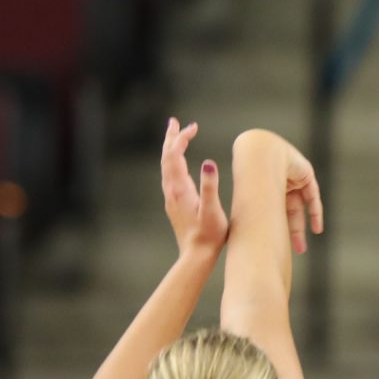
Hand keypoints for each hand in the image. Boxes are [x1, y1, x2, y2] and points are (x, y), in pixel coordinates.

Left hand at [159, 119, 226, 259]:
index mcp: (180, 189)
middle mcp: (171, 191)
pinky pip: (170, 176)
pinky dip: (174, 162)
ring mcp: (171, 197)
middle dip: (171, 138)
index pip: (175, 155)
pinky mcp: (174, 204)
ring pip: (166, 166)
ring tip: (176, 136)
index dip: (181, 138)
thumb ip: (210, 186)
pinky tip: (179, 164)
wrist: (196, 257)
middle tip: (175, 121)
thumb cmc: (208, 235)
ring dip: (171, 149)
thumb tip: (208, 162)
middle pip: (166, 157)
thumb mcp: (212, 210)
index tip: (193, 126)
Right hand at [235, 129, 324, 253]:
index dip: (277, 228)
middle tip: (295, 250)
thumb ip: (253, 220)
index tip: (278, 246)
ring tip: (302, 246)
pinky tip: (316, 229)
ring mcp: (292, 177)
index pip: (274, 211)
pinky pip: (312, 195)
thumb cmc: (249, 179)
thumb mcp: (252, 202)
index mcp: (263, 187)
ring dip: (304, 224)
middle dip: (292, 231)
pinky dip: (315, 212)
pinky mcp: (305, 173)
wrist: (259, 156)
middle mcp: (277, 182)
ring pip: (301, 205)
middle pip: (289, 210)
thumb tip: (247, 246)